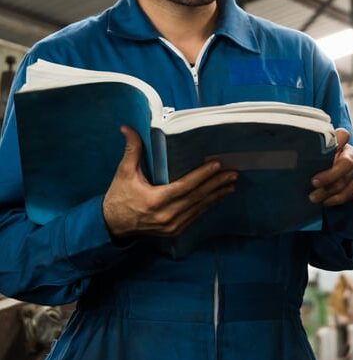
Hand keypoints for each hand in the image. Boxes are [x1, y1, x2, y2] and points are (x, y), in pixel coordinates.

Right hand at [102, 126, 237, 239]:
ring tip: (231, 183)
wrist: (111, 226)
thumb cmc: (119, 197)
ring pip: (199, 208)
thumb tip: (128, 127)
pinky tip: (218, 196)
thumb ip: (132, 150)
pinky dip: (207, 205)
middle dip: (217, 184)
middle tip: (233, 173)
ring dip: (216, 195)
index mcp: (155, 200)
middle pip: (197, 197)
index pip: (185, 186)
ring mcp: (172, 226)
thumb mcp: (123, 173)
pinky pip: (195, 216)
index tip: (217, 165)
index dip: (202, 175)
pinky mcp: (174, 231)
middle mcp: (166, 215)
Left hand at [309, 128, 352, 205]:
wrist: (319, 176)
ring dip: (328, 191)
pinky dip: (335, 199)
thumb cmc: (312, 160)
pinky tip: (323, 201)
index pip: (343, 136)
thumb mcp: (309, 152)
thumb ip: (307, 150)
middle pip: (346, 164)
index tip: (320, 149)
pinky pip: (349, 193)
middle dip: (329, 175)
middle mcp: (350, 153)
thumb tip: (287, 155)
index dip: (336, 141)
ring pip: (346, 181)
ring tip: (312, 197)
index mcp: (340, 141)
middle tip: (313, 182)